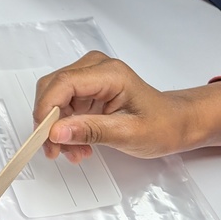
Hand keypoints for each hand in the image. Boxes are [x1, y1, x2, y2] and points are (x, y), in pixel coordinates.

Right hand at [34, 51, 195, 160]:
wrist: (177, 122)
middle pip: (54, 88)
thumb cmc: (163, 125)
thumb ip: (91, 131)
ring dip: (57, 127)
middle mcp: (95, 67)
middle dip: (49, 121)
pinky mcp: (86, 87)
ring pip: (54, 98)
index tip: (44, 137)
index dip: (47, 109)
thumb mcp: (129, 134)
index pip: (64, 83)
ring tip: (74, 151)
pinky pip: (63, 104)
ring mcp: (89, 76)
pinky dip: (64, 126)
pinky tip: (77, 143)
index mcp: (109, 73)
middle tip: (54, 150)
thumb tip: (56, 132)